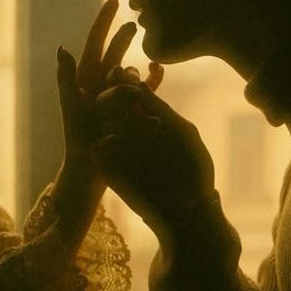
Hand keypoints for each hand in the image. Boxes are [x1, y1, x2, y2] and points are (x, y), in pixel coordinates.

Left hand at [56, 0, 139, 172]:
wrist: (90, 164)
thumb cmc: (76, 136)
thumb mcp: (70, 106)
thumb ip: (65, 78)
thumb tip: (62, 48)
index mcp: (85, 76)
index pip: (95, 41)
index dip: (104, 20)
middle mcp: (102, 81)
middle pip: (116, 51)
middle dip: (124, 36)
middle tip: (134, 25)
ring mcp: (117, 94)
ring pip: (131, 69)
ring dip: (136, 66)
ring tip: (143, 66)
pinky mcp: (131, 107)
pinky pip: (146, 88)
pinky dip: (153, 78)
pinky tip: (158, 71)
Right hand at [93, 82, 216, 240]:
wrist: (186, 208)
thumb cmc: (192, 169)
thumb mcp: (180, 131)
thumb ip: (159, 108)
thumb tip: (136, 82)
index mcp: (147, 117)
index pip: (127, 91)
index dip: (125, 81)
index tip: (135, 82)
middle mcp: (129, 130)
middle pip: (107, 100)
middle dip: (116, 94)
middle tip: (133, 97)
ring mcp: (118, 148)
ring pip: (103, 120)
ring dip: (121, 119)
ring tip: (149, 128)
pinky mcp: (109, 167)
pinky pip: (98, 146)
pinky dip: (110, 141)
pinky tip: (127, 144)